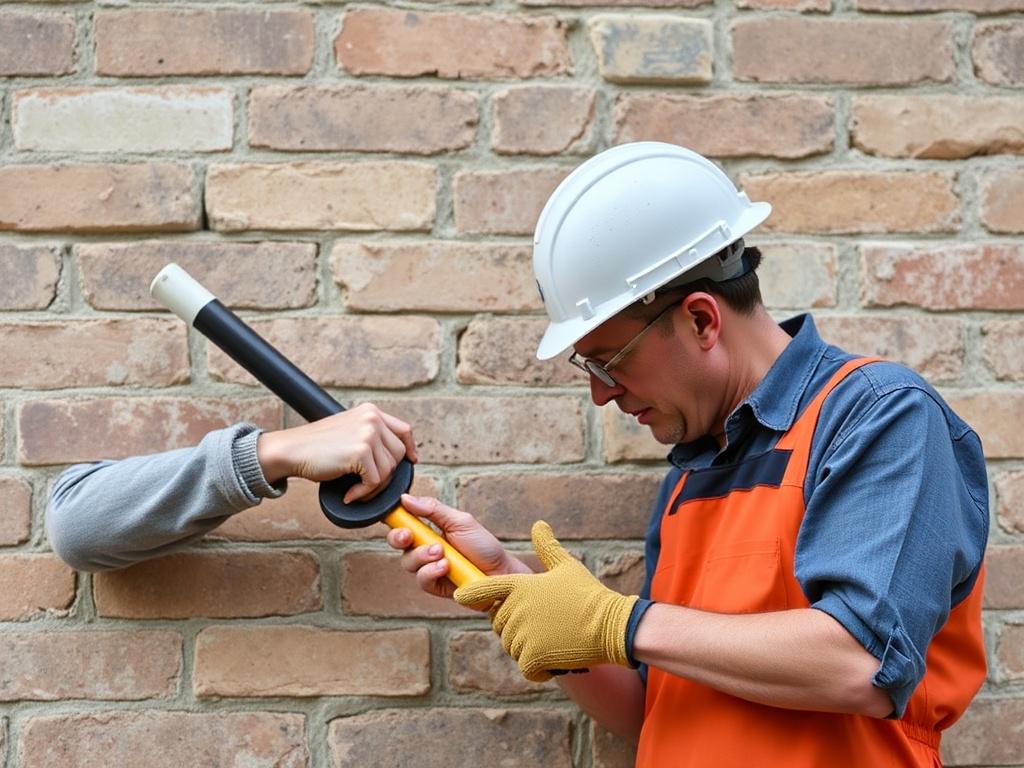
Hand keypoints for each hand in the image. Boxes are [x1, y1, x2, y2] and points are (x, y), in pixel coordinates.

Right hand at [256, 404, 416, 502]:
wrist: (291, 450)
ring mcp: (368, 433)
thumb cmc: (316, 447)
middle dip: (386, 474)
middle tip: (366, 485)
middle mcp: (372, 418)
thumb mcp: (349, 430)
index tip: (412, 462)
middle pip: (399, 454)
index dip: (410, 449)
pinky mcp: (361, 452)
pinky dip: (363, 493)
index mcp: (371, 411)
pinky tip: (349, 494)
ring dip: (373, 486)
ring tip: (353, 488)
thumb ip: (371, 437)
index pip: (404, 430)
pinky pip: (375, 481)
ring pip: (389, 470)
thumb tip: (397, 458)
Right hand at [386, 495, 531, 600]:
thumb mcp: (461, 521)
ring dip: (423, 556)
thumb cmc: (484, 546)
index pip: (405, 521)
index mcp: (431, 528)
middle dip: (398, 538)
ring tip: (443, 554)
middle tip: (409, 536)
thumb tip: (406, 498)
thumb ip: (434, 510)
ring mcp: (428, 567)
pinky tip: (445, 568)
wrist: (501, 574)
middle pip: (397, 542)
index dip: (395, 518)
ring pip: (407, 561)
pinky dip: (430, 571)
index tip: (394, 514)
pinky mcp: (434, 585)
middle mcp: (426, 547)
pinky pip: (421, 579)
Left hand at [453, 521, 637, 682]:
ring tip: (552, 637)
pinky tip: (553, 660)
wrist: (611, 624)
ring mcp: (522, 635)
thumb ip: (546, 546)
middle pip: (498, 623)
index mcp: (518, 585)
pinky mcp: (533, 658)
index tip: (461, 596)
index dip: (470, 594)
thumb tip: (539, 524)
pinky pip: (525, 666)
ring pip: (511, 646)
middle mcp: (515, 609)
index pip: (482, 590)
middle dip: (514, 625)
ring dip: (527, 647)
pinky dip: (537, 668)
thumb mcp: (566, 565)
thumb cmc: (587, 593)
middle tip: (542, 623)